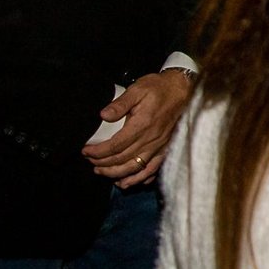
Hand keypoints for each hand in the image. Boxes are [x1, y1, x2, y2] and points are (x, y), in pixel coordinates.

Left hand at [81, 71, 194, 186]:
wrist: (183, 89)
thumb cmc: (159, 88)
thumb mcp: (138, 89)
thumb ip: (120, 103)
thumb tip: (103, 115)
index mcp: (142, 126)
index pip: (115, 146)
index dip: (98, 152)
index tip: (86, 151)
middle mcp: (151, 139)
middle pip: (122, 160)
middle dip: (103, 163)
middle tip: (90, 161)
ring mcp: (159, 146)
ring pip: (135, 168)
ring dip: (116, 174)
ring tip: (103, 172)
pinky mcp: (166, 148)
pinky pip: (152, 169)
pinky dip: (138, 179)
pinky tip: (127, 180)